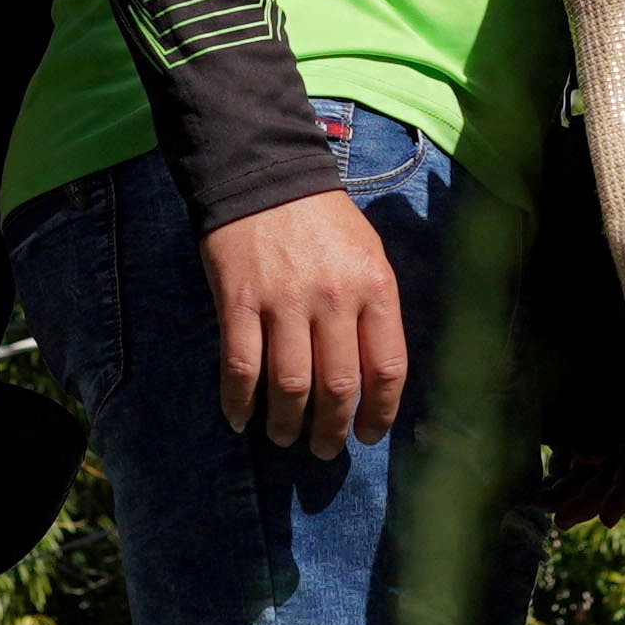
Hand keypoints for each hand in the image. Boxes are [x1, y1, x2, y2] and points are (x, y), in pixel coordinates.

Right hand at [200, 187, 413, 452]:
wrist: (263, 174)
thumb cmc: (322, 219)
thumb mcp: (368, 254)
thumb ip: (374, 310)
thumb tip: (372, 376)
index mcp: (374, 287)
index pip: (386, 368)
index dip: (379, 413)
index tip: (368, 436)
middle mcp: (333, 297)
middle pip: (338, 386)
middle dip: (331, 430)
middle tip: (323, 449)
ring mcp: (283, 300)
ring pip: (290, 385)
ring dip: (287, 423)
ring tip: (284, 437)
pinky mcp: (238, 301)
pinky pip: (241, 366)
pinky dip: (239, 402)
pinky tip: (240, 418)